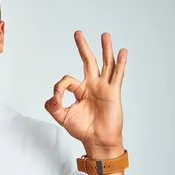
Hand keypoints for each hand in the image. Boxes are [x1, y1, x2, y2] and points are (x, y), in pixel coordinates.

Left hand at [44, 31, 126, 157]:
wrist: (97, 141)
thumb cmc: (82, 129)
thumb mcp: (62, 117)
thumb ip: (52, 106)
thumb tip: (52, 97)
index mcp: (80, 90)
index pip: (67, 80)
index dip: (59, 88)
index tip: (56, 99)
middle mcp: (92, 85)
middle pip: (88, 61)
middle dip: (82, 47)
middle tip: (77, 33)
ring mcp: (104, 87)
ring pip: (105, 64)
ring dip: (105, 49)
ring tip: (104, 35)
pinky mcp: (113, 92)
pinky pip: (117, 75)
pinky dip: (120, 63)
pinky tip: (122, 51)